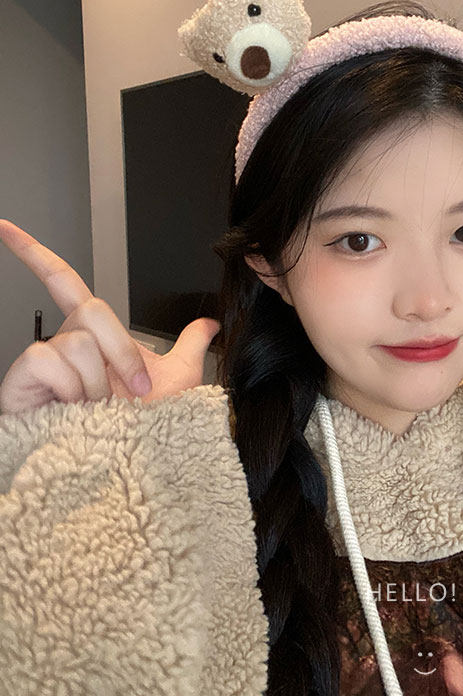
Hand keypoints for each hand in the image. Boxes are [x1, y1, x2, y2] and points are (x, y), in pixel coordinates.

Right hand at [0, 219, 220, 413]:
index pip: (66, 282)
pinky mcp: (25, 381)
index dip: (37, 255)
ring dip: (101, 381)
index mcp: (96, 336)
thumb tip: (209, 323)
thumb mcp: (177, 381)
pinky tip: (76, 410)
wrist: (128, 467)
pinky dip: (73, 387)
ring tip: (100, 409)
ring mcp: (44, 362)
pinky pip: (49, 359)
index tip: (8, 228)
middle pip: (92, 309)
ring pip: (77, 340)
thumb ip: (190, 346)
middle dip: (122, 351)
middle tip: (132, 389)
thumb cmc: (143, 427)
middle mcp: (67, 343)